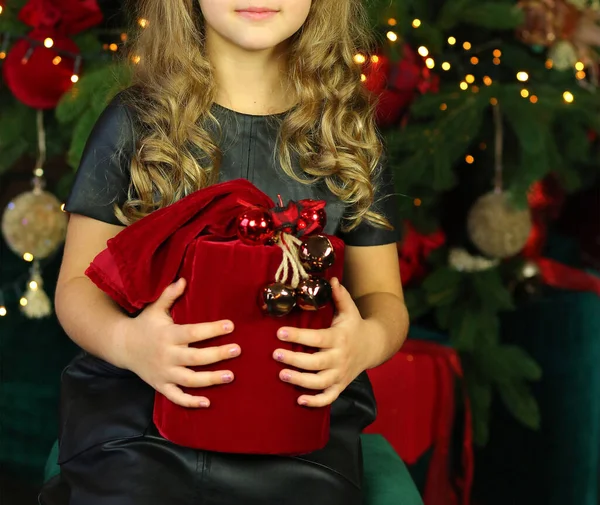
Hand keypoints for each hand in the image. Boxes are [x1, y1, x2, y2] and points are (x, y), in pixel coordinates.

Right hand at [120, 278, 239, 407]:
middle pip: (195, 358)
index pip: (193, 333)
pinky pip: (176, 397)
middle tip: (237, 350)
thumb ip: (169, 295)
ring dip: (211, 380)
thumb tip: (184, 279)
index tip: (231, 325)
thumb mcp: (155, 308)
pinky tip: (208, 403)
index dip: (212, 329)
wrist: (121, 346)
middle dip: (218, 355)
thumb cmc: (144, 325)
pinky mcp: (161, 385)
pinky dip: (190, 402)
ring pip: (189, 380)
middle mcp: (166, 356)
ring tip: (231, 376)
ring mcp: (163, 373)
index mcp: (167, 335)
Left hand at [273, 277, 370, 407]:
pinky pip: (329, 398)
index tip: (279, 333)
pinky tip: (299, 400)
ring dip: (300, 381)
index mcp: (339, 338)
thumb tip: (332, 278)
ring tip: (281, 375)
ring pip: (320, 382)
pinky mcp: (341, 385)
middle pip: (316, 363)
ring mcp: (341, 374)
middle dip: (294, 360)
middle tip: (275, 355)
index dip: (298, 336)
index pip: (317, 338)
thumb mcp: (349, 309)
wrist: (374, 346)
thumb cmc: (354, 325)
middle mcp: (340, 358)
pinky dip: (315, 402)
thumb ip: (339, 295)